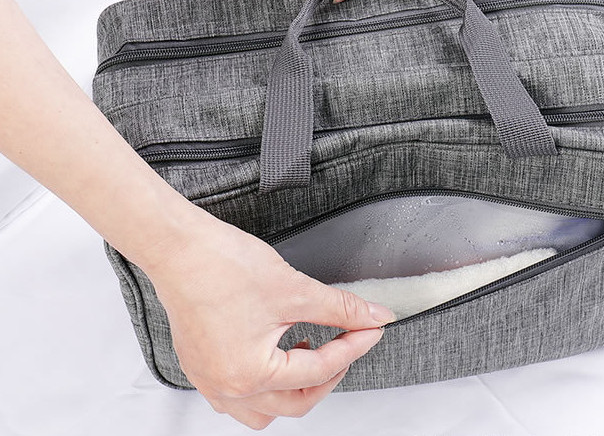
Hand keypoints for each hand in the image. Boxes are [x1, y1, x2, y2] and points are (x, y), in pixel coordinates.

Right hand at [146, 207, 395, 429]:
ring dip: (294, 388)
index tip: (371, 329)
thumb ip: (340, 308)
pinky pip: (239, 395)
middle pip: (295, 402)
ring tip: (310, 351)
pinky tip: (277, 352)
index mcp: (250, 374)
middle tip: (348, 342)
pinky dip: (266, 382)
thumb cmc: (221, 266)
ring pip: (264, 409)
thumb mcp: (294, 289)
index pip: (318, 370)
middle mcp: (226, 387)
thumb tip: (372, 316)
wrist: (178, 247)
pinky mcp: (200, 366)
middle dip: (328, 374)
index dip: (353, 346)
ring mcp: (209, 379)